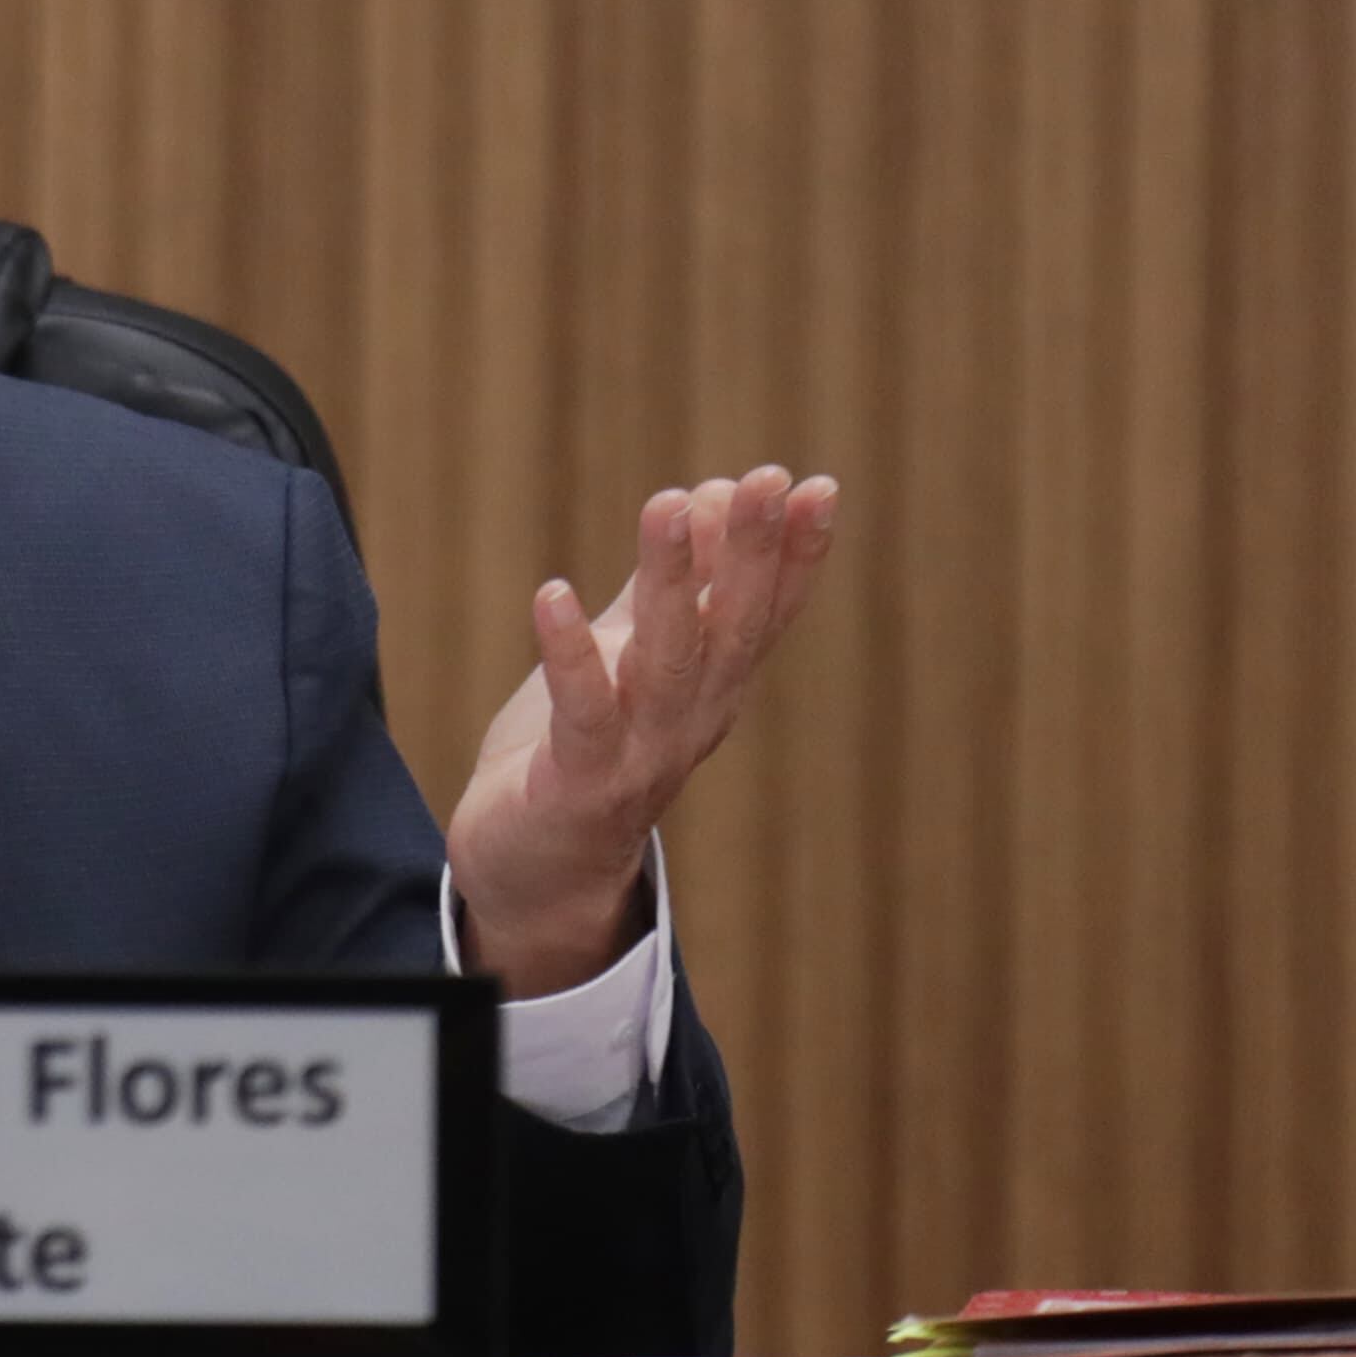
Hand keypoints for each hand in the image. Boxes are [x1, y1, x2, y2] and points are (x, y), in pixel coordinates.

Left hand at [446, 467, 840, 997]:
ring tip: (668, 502)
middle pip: (731, 629)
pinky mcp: (579, 783)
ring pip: (665, 661)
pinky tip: (553, 594)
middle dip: (752, 552)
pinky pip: (581, 712)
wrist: (537, 877)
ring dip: (670, 581)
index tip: (818, 486)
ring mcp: (640, 755)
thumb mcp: (629, 656)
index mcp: (711, 690)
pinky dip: (570, 654)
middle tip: (769, 480)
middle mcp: (691, 721)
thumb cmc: (582, 752)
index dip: (794, 554)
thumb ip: (669, 586)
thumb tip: (715, 494)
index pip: (764, 614)